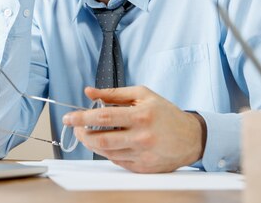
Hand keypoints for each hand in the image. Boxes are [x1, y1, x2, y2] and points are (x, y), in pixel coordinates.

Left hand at [62, 86, 205, 172]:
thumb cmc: (165, 113)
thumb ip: (114, 93)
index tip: (69, 117)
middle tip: (76, 127)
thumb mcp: (142, 95)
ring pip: (107, 153)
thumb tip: (89, 92)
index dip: (82, 117)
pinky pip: (117, 161)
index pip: (104, 117)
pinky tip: (109, 143)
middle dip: (82, 134)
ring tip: (89, 134)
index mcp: (140, 116)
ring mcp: (142, 155)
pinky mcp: (143, 168)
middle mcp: (141, 137)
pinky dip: (108, 152)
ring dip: (93, 144)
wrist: (191, 137)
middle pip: (101, 140)